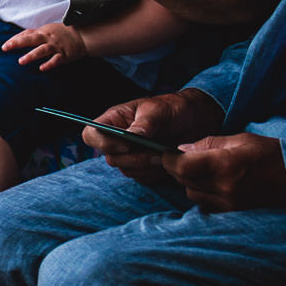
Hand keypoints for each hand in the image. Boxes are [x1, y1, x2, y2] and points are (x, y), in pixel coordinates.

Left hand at [3, 21, 85, 70]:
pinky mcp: (64, 54)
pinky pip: (56, 60)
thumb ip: (34, 34)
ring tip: (21, 61)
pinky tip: (42, 68)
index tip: (5, 45)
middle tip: (6, 48)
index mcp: (42, 32)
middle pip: (30, 39)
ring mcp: (56, 46)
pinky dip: (49, 64)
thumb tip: (18, 38)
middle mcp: (47, 38)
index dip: (15, 39)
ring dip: (31, 55)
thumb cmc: (62, 33)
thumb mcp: (47, 30)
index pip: (26, 34)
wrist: (82, 36)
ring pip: (42, 50)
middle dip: (17, 43)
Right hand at [82, 88, 221, 180]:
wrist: (194, 120)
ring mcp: (129, 155)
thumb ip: (143, 124)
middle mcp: (116, 139)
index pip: (91, 135)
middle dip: (134, 158)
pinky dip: (154, 173)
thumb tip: (130, 137)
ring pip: (126, 170)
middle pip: (110, 158)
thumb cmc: (172, 108)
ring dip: (146, 166)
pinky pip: (142, 177)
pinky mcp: (143, 167)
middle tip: (156, 154)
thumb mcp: (157, 111)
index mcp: (113, 121)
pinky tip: (168, 162)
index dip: (103, 143)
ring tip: (165, 156)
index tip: (128, 145)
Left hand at [166, 133, 285, 211]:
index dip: (168, 158)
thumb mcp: (239, 140)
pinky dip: (202, 192)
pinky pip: (205, 203)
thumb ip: (207, 144)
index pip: (180, 166)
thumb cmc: (271, 154)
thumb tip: (180, 148)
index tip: (167, 152)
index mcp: (224, 166)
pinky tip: (213, 182)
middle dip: (177, 168)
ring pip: (191, 193)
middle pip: (182, 180)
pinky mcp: (233, 212)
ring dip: (189, 181)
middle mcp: (224, 188)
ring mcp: (229, 203)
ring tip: (204, 169)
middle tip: (184, 157)